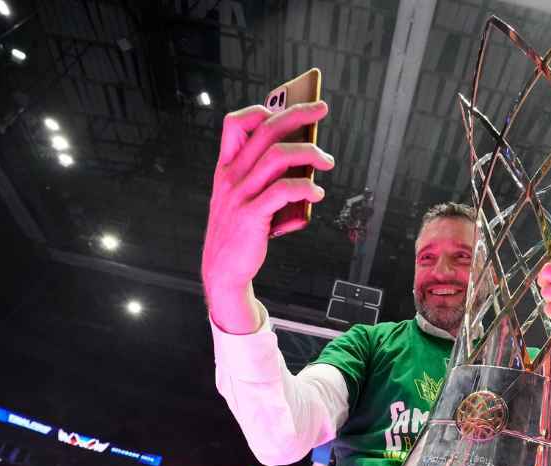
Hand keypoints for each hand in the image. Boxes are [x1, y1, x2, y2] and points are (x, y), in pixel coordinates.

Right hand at [201, 102, 334, 329]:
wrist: (223, 271)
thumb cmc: (239, 232)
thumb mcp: (243, 198)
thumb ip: (263, 177)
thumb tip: (302, 157)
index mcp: (226, 168)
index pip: (235, 123)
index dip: (262, 110)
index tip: (287, 109)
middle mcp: (231, 177)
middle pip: (265, 130)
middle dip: (297, 114)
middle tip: (321, 109)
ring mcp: (240, 195)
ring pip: (278, 156)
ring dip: (309, 152)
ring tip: (327, 160)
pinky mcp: (252, 216)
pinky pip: (283, 190)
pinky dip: (306, 188)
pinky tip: (317, 194)